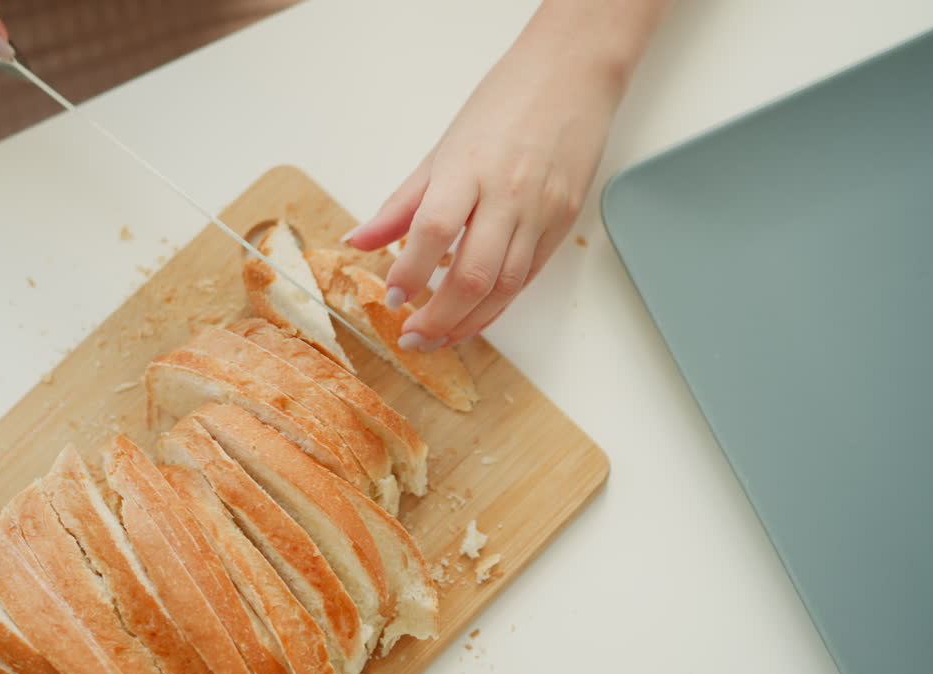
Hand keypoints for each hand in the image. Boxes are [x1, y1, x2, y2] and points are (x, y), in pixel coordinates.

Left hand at [346, 0, 666, 349]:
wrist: (573, 75)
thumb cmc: (504, 103)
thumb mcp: (442, 148)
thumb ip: (401, 203)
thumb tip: (358, 241)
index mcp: (469, 167)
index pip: (434, 231)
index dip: (410, 272)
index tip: (393, 296)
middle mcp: (508, 193)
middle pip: (473, 274)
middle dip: (439, 317)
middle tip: (412, 337)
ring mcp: (541, 211)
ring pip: (505, 287)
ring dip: (468, 323)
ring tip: (437, 338)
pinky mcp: (563, 222)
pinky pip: (527, 277)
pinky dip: (498, 306)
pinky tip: (473, 318)